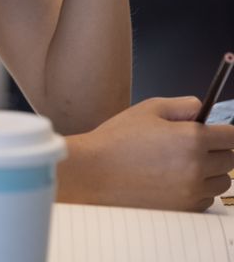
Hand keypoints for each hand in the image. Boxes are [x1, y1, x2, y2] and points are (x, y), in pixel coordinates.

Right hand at [69, 97, 233, 211]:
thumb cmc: (116, 140)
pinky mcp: (184, 209)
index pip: (232, 136)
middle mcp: (197, 166)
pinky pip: (206, 200)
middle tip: (192, 148)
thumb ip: (182, 105)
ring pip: (221, 182)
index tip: (216, 133)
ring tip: (182, 166)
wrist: (93, 172)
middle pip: (229, 160)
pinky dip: (197, 191)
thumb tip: (202, 110)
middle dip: (216, 151)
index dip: (223, 132)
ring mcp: (192, 191)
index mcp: (191, 138)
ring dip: (210, 173)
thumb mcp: (148, 109)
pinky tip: (174, 182)